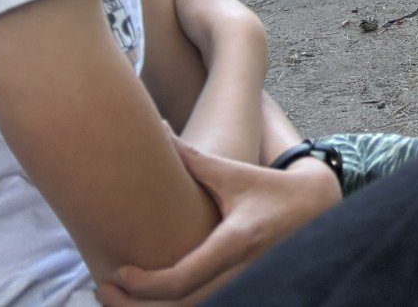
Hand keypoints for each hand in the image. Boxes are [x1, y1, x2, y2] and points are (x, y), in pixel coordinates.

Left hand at [95, 133, 340, 305]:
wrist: (314, 206)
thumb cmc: (269, 187)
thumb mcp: (231, 173)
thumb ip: (191, 158)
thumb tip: (157, 129)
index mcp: (233, 243)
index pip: (181, 280)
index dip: (144, 285)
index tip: (118, 273)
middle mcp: (238, 272)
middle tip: (102, 292)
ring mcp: (243, 286)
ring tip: (118, 298)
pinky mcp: (242, 291)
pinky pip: (202, 306)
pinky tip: (148, 300)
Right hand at [163, 0, 261, 66]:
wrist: (237, 49)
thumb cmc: (209, 18)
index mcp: (225, 3)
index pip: (211, 1)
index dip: (196, 5)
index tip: (183, 11)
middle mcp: (238, 20)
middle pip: (219, 23)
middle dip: (205, 28)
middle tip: (185, 37)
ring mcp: (245, 44)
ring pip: (225, 45)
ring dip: (212, 50)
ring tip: (192, 59)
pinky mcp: (243, 67)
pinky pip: (227, 64)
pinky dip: (217, 66)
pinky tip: (205, 74)